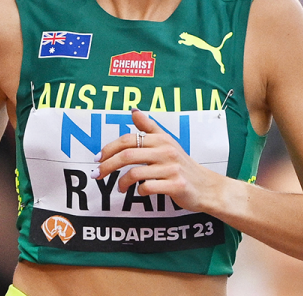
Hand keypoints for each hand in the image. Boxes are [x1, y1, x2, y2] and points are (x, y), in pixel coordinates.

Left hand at [94, 108, 219, 211]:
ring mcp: (172, 168)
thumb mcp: (168, 143)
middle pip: (127, 155)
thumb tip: (134, 110)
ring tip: (120, 187)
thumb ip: (150, 128)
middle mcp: (167, 151)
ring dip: (122, 182)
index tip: (98, 158)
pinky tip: (141, 192)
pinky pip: (147, 187)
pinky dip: (140, 191)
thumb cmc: (182, 165)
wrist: (206, 186)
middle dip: (107, 165)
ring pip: (134, 173)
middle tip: (97, 174)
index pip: (129, 139)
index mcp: (162, 139)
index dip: (109, 148)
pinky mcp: (176, 185)